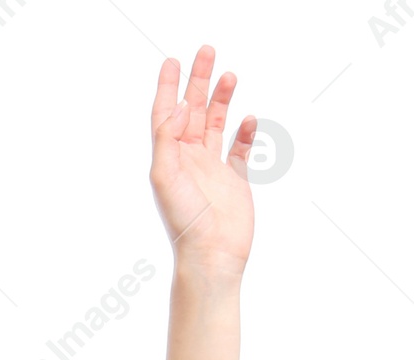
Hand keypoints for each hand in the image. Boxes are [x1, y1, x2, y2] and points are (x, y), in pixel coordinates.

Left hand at [149, 45, 255, 278]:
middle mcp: (189, 160)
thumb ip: (168, 138)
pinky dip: (244, 132)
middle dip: (198, 82)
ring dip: (221, 100)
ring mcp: (212, 169)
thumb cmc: (184, 220)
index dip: (168, 87)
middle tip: (206, 52)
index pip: (166, 114)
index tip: (172, 61)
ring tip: (228, 75)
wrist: (211, 254)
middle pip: (193, 111)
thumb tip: (177, 105)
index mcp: (169, 158)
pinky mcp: (234, 180)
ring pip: (216, 125)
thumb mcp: (165, 175)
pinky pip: (239, 149)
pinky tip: (248, 118)